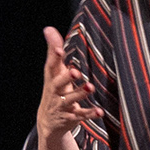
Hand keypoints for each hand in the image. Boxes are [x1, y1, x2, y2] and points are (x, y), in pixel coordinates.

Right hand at [37, 25, 97, 143]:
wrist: (49, 121)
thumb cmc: (54, 89)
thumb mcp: (53, 71)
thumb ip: (54, 51)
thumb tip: (49, 28)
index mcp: (52, 78)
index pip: (51, 66)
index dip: (54, 57)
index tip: (58, 49)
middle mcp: (55, 91)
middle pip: (58, 84)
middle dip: (66, 77)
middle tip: (76, 71)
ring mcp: (62, 105)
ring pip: (71, 100)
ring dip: (80, 93)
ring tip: (90, 87)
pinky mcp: (71, 117)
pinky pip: (81, 115)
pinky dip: (90, 113)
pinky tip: (100, 111)